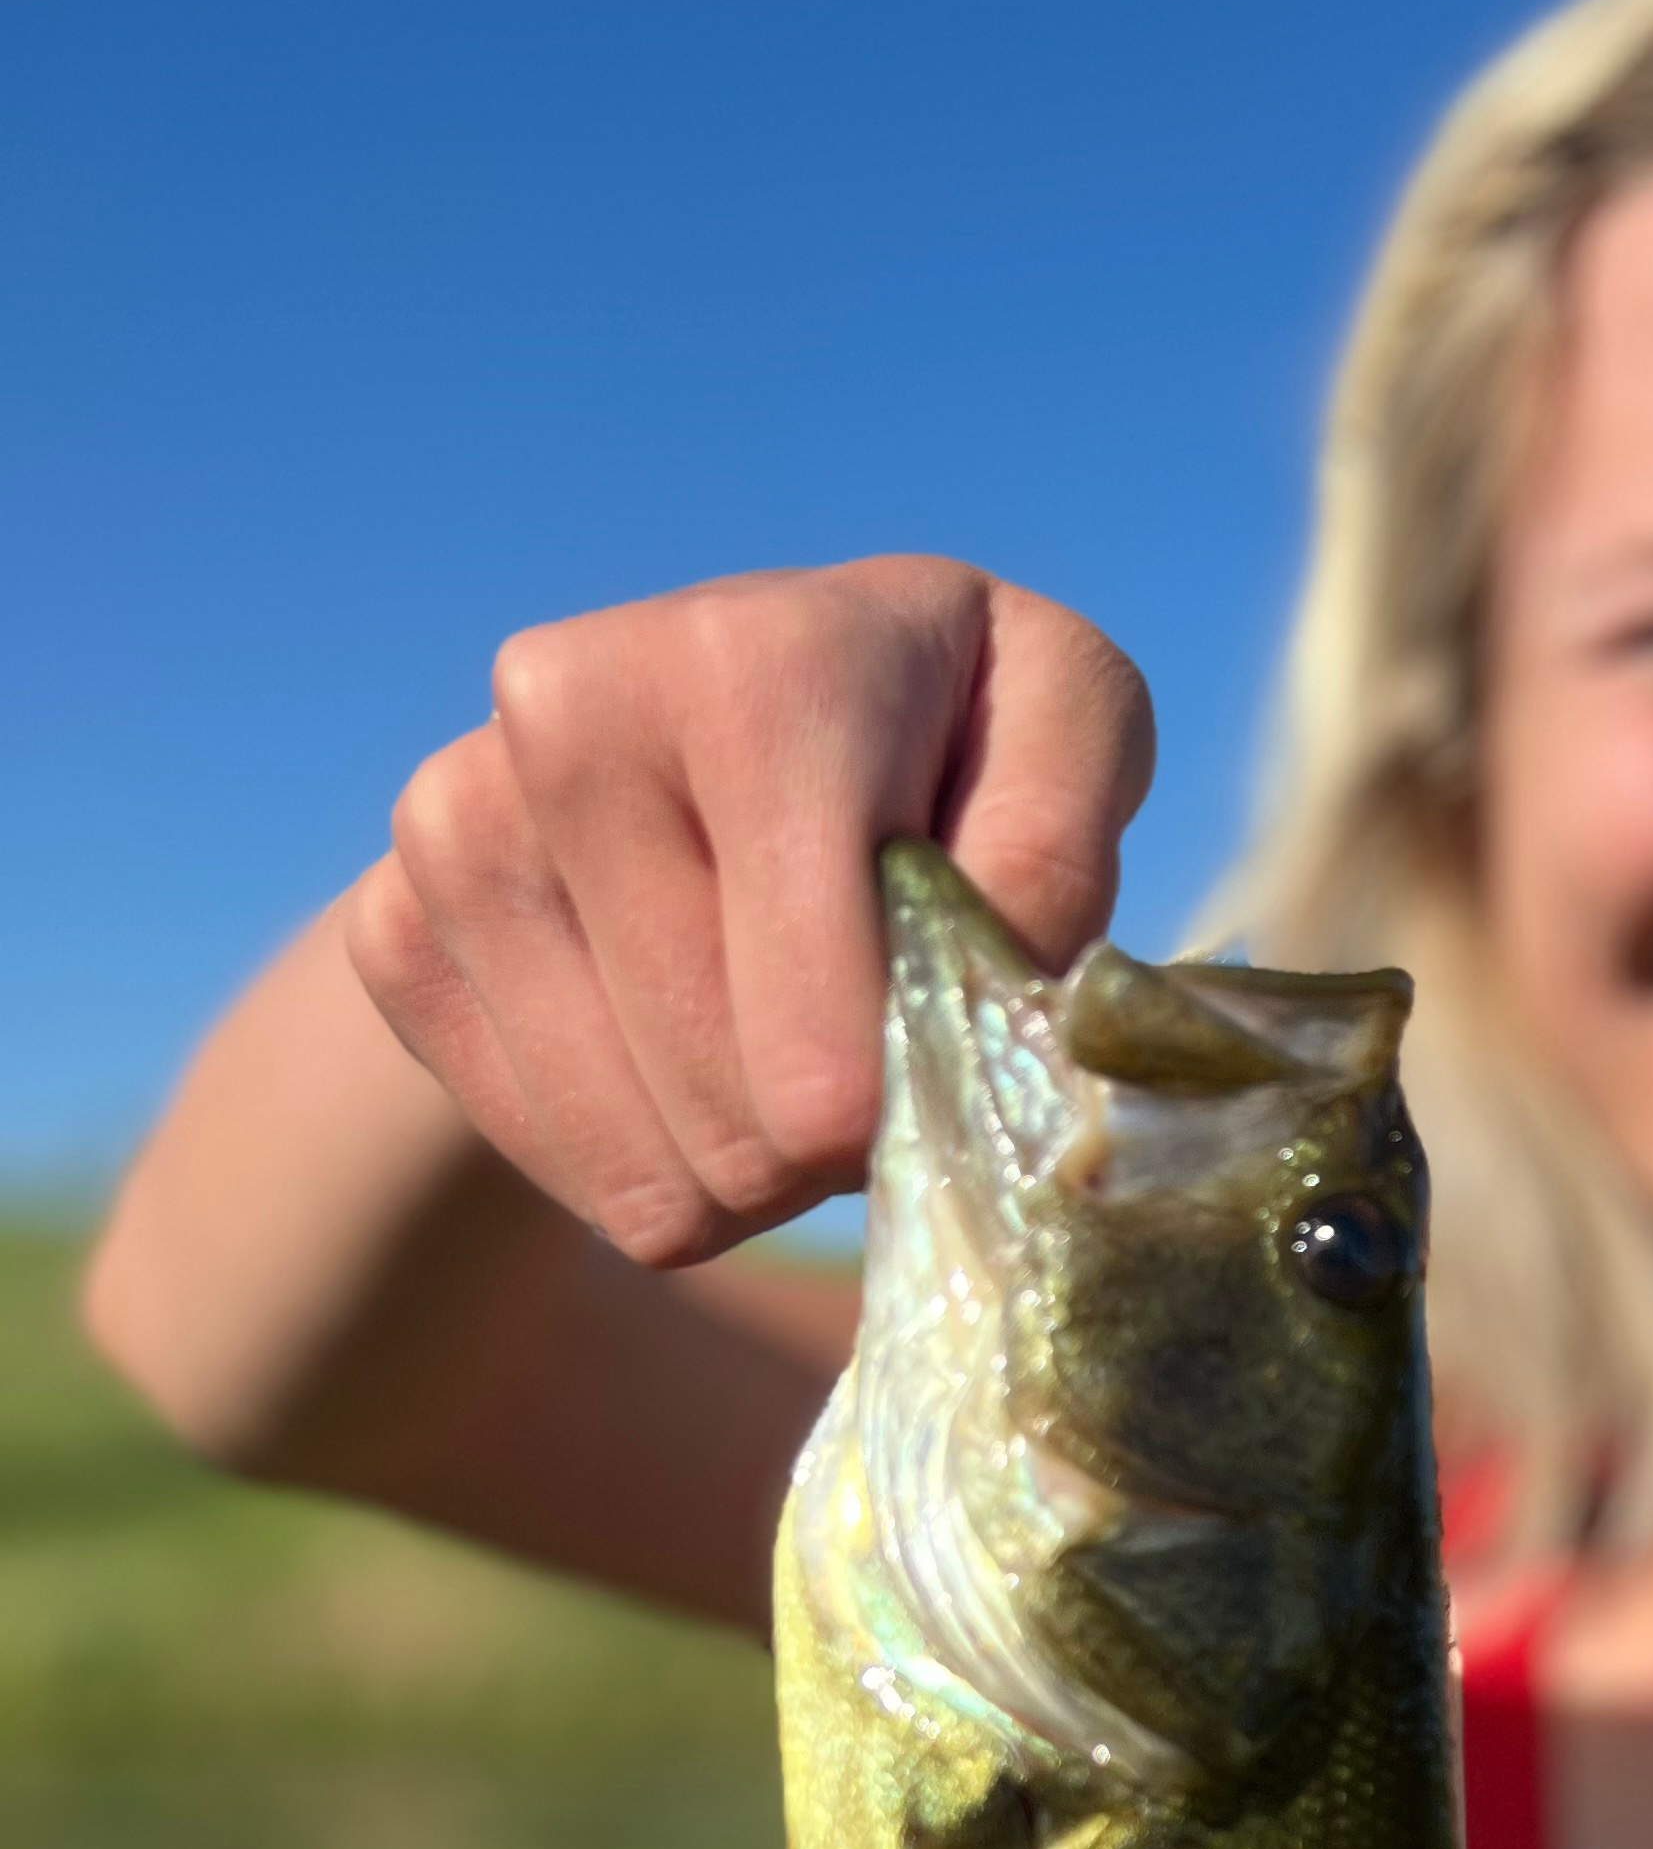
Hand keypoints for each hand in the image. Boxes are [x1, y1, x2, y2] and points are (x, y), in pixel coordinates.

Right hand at [343, 557, 1155, 1266]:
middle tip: (868, 1057)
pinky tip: (686, 1049)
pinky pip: (557, 1173)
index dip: (892, 1112)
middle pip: (735, 1126)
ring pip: (647, 1179)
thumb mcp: (1068, 734)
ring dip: (748, 1175)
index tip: (932, 1063)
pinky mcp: (390, 925)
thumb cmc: (947, 733)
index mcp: (752, 669)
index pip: (816, 1045)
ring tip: (784, 1051)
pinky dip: (648, 1164)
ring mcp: (456, 819)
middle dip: (829, 1148)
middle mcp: (570, 714)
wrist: (735, 704)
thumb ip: (1057, 863)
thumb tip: (988, 1017)